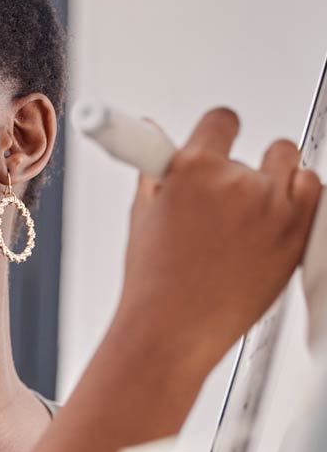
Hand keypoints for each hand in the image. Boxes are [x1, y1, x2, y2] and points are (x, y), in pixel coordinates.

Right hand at [116, 107, 320, 375]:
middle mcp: (236, 182)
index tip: (216, 145)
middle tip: (227, 204)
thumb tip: (155, 144)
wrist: (172, 330)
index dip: (217, 135)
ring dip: (276, 183)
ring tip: (249, 219)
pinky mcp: (297, 232)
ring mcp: (271, 206)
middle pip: (265, 149)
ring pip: (292, 167)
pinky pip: (313, 192)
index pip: (221, 121)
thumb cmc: (155, 284)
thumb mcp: (142, 217)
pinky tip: (271, 225)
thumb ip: (156, 173)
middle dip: (247, 171)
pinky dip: (298, 202)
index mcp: (192, 170)